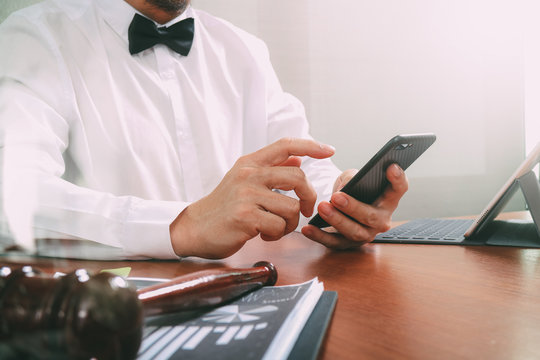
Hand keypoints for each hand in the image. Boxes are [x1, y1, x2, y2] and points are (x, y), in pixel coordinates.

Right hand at [170, 138, 334, 258]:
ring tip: (275, 227)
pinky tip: (264, 234)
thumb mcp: (244, 180)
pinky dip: (277, 234)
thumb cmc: (224, 206)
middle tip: (303, 210)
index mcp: (250, 163)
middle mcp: (249, 174)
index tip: (329, 151)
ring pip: (291, 207)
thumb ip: (271, 168)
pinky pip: (279, 225)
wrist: (195, 228)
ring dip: (290, 223)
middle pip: (297, 176)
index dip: (311, 145)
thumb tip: (298, 156)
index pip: (285, 145)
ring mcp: (246, 195)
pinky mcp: (245, 217)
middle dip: (308, 196)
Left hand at [301, 164, 407, 248]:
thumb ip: (352, 178)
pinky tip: (307, 228)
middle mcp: (381, 219)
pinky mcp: (347, 244)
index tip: (391, 166)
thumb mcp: (351, 177)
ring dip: (337, 220)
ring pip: (354, 232)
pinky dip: (319, 236)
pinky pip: (334, 242)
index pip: (399, 188)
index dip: (398, 179)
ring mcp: (365, 234)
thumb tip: (346, 186)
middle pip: (372, 216)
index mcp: (387, 199)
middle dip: (353, 207)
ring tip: (322, 208)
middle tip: (337, 196)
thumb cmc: (350, 190)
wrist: (340, 208)